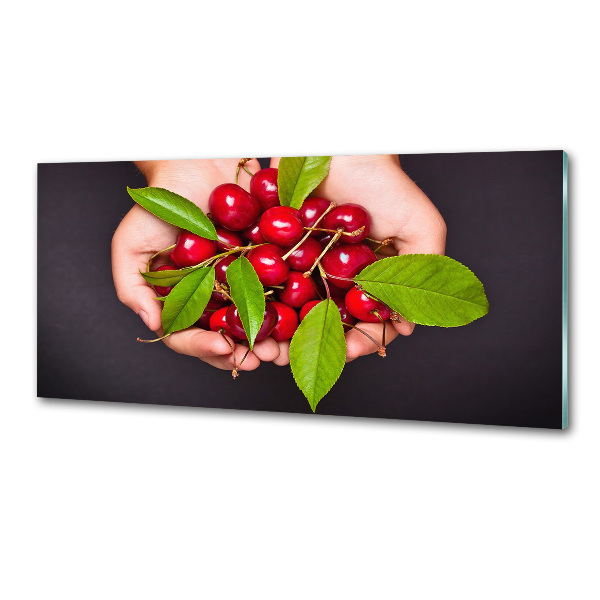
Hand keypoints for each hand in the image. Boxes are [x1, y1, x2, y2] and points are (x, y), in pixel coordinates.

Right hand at [111, 159, 281, 370]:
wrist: (198, 163)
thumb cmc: (159, 203)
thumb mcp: (132, 245)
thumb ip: (132, 288)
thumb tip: (152, 324)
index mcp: (181, 301)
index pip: (188, 337)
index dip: (204, 348)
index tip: (223, 348)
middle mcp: (212, 298)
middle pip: (227, 338)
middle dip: (245, 353)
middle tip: (263, 358)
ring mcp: (241, 285)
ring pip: (257, 322)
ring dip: (271, 340)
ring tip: (282, 348)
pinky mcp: (267, 267)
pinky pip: (280, 292)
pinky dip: (290, 309)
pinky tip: (300, 318)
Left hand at [272, 155, 446, 361]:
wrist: (339, 141)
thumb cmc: (385, 183)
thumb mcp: (420, 227)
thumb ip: (423, 273)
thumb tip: (408, 326)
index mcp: (370, 280)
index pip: (365, 323)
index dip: (357, 341)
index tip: (345, 350)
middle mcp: (336, 278)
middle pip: (325, 323)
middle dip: (312, 345)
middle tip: (301, 358)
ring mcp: (303, 266)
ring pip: (292, 310)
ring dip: (281, 333)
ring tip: (269, 347)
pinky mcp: (274, 250)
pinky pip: (265, 283)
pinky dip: (258, 301)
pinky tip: (249, 315)